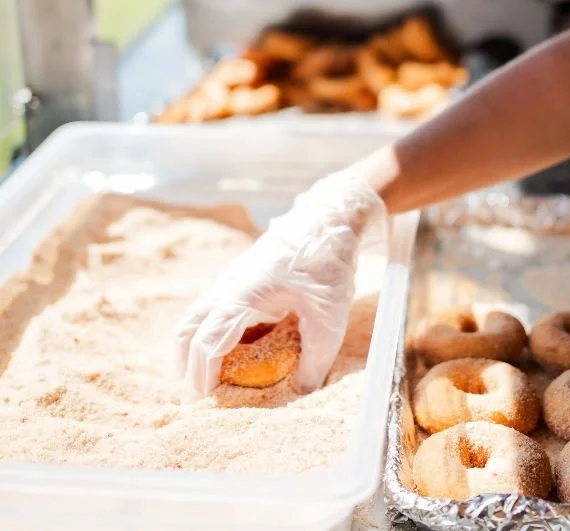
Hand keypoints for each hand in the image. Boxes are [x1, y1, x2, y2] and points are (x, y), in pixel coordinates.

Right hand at [175, 170, 386, 396]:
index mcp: (244, 296)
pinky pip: (211, 310)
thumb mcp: (329, 318)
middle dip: (187, 365)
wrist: (327, 221)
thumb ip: (315, 359)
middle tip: (198, 398)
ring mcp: (230, 281)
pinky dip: (209, 334)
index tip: (206, 401)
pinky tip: (230, 352)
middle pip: (188, 330)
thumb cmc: (327, 265)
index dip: (202, 374)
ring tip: (207, 379)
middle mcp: (228, 288)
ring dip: (194, 348)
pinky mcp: (239, 280)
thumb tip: (300, 393)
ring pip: (195, 318)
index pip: (207, 341)